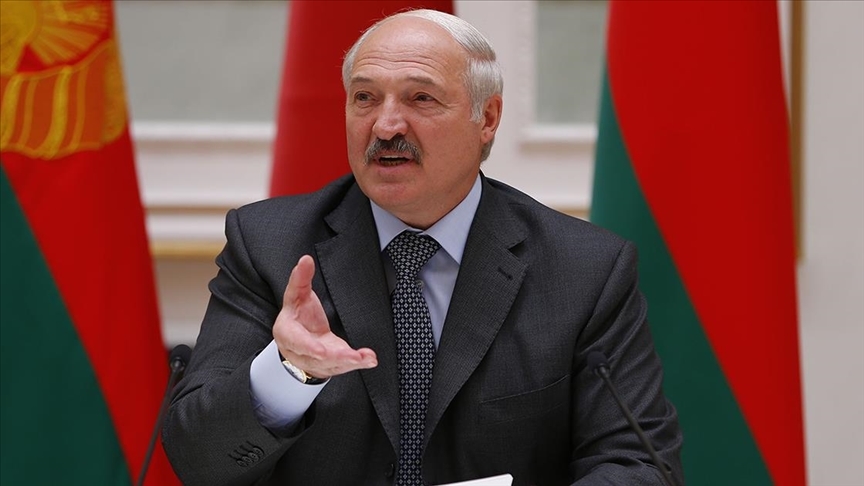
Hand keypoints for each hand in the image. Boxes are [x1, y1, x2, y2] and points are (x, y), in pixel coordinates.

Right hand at [273, 255, 377, 378]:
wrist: (298, 337)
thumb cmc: (297, 315)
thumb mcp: (297, 295)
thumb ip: (301, 278)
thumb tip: (305, 260)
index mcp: (287, 333)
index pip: (297, 341)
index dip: (309, 347)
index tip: (322, 350)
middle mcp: (300, 352)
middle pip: (318, 358)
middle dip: (336, 358)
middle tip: (353, 356)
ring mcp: (315, 362)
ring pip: (332, 365)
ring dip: (350, 362)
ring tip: (366, 358)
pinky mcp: (330, 365)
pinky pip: (343, 367)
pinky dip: (358, 364)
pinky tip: (369, 360)